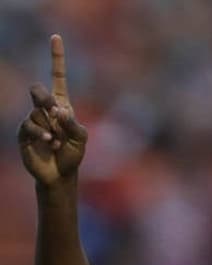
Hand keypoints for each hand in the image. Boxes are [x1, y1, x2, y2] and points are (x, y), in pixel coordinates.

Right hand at [17, 34, 87, 186]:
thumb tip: (59, 110)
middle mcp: (45, 109)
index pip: (57, 77)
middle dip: (43, 98)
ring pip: (36, 112)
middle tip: (53, 111)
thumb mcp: (81, 138)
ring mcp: (33, 120)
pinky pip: (29, 125)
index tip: (56, 37)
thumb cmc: (73, 154)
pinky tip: (50, 142)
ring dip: (50, 128)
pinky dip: (42, 133)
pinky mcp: (24, 132)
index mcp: (62, 105)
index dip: (56, 57)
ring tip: (57, 142)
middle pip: (38, 91)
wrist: (61, 173)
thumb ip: (72, 123)